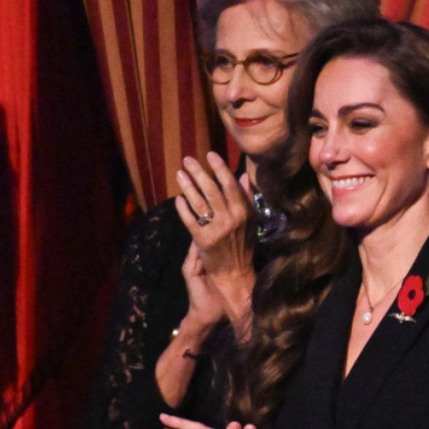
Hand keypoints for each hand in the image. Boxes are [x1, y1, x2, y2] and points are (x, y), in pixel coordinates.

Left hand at [175, 152, 255, 324]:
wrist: (235, 275)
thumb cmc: (244, 246)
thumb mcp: (251, 220)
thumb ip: (246, 198)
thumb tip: (242, 177)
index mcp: (244, 212)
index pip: (230, 185)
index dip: (219, 168)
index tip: (210, 154)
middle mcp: (231, 219)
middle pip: (212, 190)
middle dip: (199, 173)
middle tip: (188, 160)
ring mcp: (216, 230)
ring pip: (199, 203)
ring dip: (188, 186)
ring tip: (180, 174)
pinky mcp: (203, 241)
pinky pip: (190, 221)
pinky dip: (183, 209)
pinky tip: (178, 199)